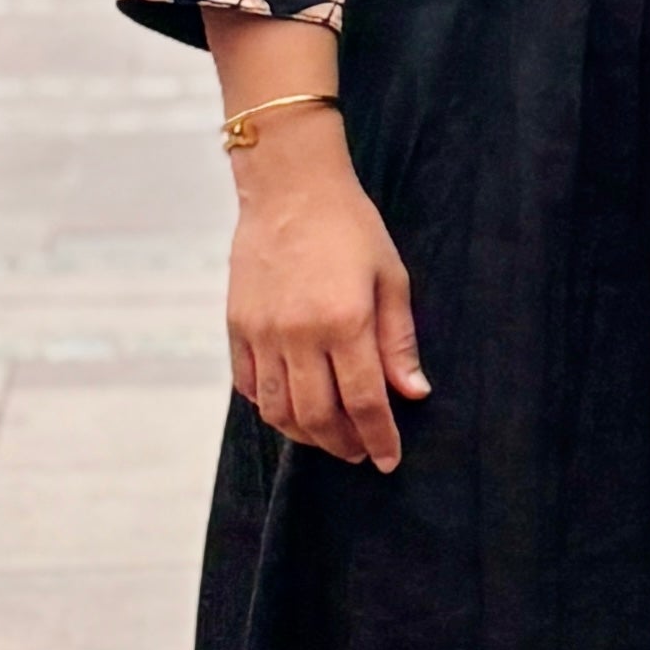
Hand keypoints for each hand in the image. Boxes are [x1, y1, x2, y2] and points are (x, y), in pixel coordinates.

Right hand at [227, 142, 428, 467]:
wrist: (289, 189)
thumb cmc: (350, 228)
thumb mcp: (391, 278)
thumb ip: (399, 341)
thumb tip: (413, 393)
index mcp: (345, 321)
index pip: (365, 401)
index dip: (379, 438)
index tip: (389, 460)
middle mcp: (299, 334)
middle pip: (318, 416)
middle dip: (344, 445)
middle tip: (362, 453)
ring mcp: (262, 333)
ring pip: (278, 411)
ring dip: (306, 435)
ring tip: (330, 438)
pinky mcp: (236, 327)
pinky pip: (249, 386)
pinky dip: (270, 409)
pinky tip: (292, 409)